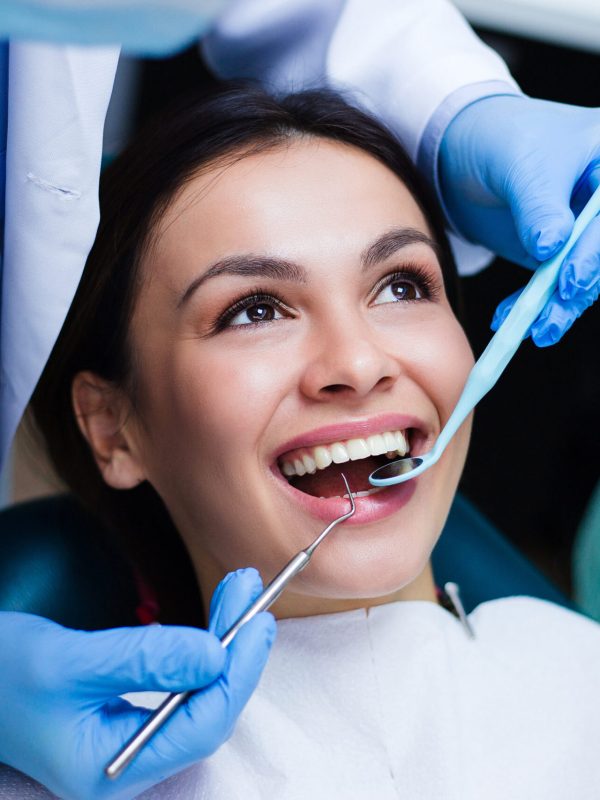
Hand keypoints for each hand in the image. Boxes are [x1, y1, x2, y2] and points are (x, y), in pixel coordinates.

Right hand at [0, 568, 274, 799]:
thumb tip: (215, 654)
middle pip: (206, 712)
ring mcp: (127, 746)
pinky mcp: (126, 721)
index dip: (237, 672)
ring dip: (223, 645)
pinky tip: (213, 625)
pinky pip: (180, 690)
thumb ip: (143, 659)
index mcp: (108, 771)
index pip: (200, 726)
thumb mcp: (69, 661)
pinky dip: (200, 652)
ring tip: (239, 595)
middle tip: (251, 592)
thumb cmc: (2, 671)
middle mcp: (125, 768)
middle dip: (235, 651)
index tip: (258, 621)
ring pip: (198, 699)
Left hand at [439, 95, 599, 345]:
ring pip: (585, 276)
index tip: (569, 281)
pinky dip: (535, 303)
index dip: (594, 253)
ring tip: (535, 330)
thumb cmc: (499, 141)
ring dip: (558, 307)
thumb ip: (539, 207)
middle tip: (548, 317)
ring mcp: (585, 228)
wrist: (465, 153)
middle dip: (577, 289)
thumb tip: (553, 248)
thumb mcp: (520, 167)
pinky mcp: (562, 252)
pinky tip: (513, 318)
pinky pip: (557, 285)